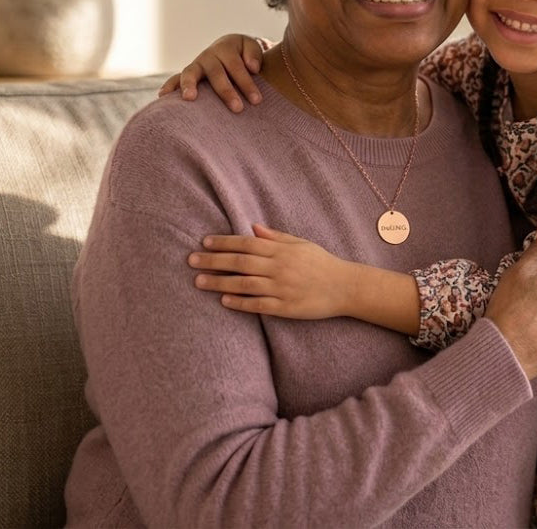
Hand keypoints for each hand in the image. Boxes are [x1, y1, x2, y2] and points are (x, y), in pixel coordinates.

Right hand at [158, 34, 264, 111]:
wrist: (229, 49)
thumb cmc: (244, 53)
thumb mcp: (251, 47)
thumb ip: (254, 55)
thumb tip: (252, 67)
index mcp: (225, 48)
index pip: (236, 66)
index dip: (246, 83)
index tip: (257, 100)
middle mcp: (208, 56)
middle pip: (216, 72)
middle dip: (226, 91)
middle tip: (238, 108)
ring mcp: (196, 66)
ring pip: (190, 73)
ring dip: (189, 85)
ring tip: (189, 98)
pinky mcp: (187, 76)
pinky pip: (175, 79)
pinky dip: (169, 87)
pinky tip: (163, 97)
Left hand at [189, 225, 350, 317]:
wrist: (344, 286)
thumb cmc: (321, 262)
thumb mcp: (300, 243)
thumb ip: (276, 237)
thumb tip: (252, 228)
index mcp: (282, 250)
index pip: (247, 243)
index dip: (224, 242)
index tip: (205, 242)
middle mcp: (279, 267)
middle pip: (240, 263)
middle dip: (214, 260)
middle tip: (191, 260)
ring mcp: (281, 288)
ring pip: (244, 284)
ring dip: (219, 282)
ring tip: (199, 281)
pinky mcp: (285, 308)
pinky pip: (258, 305)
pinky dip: (240, 302)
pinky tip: (223, 301)